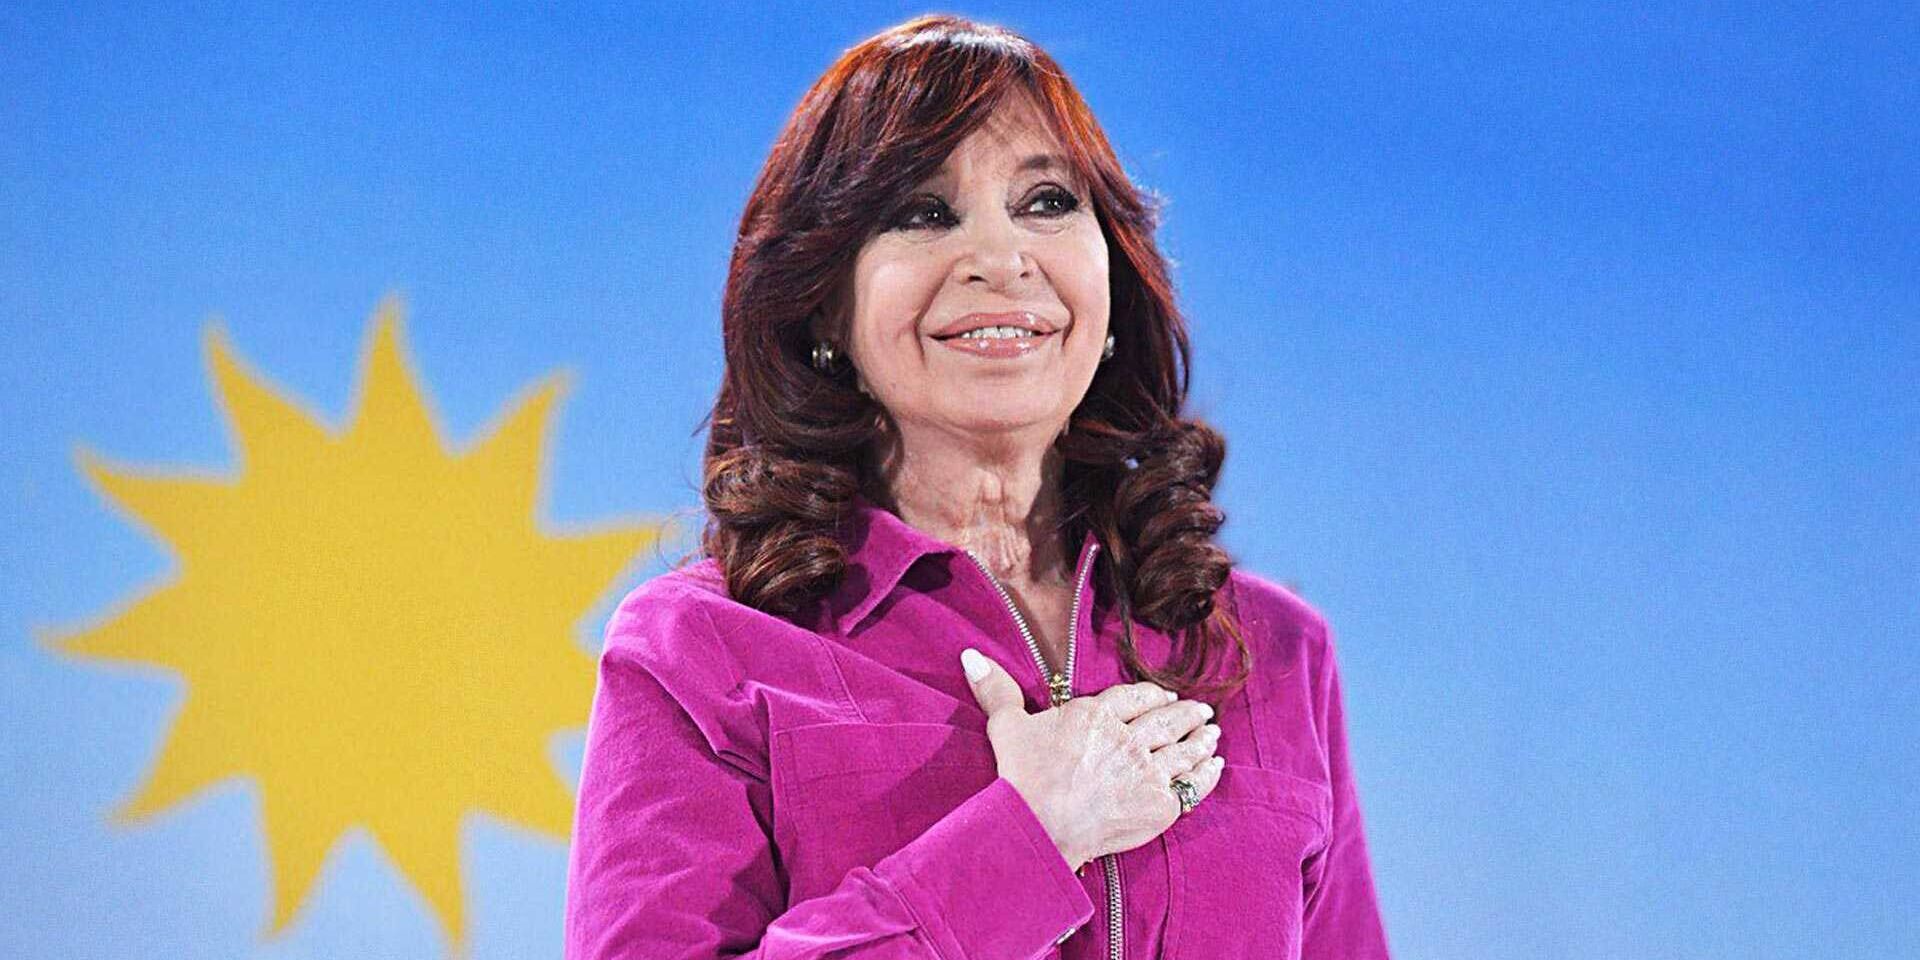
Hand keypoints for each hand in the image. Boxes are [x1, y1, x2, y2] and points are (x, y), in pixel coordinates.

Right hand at [960, 647, 1224, 870]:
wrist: (1039, 826)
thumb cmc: (1022, 777)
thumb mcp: (1007, 727)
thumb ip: (997, 690)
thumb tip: (971, 657)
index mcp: (1096, 714)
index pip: (1135, 698)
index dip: (1153, 696)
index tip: (1164, 695)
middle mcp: (1127, 738)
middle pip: (1166, 720)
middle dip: (1186, 714)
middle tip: (1201, 710)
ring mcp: (1147, 770)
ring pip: (1183, 749)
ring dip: (1201, 739)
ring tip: (1213, 732)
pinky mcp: (1159, 804)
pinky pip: (1193, 784)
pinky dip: (1206, 773)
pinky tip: (1215, 765)